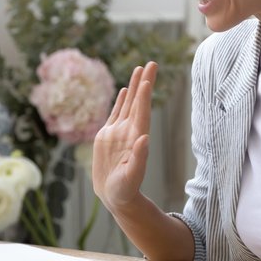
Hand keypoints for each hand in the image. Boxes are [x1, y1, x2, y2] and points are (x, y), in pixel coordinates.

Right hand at [92, 62, 156, 211]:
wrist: (116, 197)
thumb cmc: (125, 190)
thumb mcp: (132, 177)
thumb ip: (139, 158)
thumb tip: (144, 138)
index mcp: (136, 139)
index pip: (142, 113)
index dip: (145, 97)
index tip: (148, 80)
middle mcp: (130, 132)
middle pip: (138, 102)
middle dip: (144, 82)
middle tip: (151, 63)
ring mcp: (119, 132)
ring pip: (128, 103)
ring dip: (135, 86)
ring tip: (139, 68)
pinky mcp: (108, 136)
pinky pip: (116, 113)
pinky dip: (122, 100)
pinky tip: (127, 89)